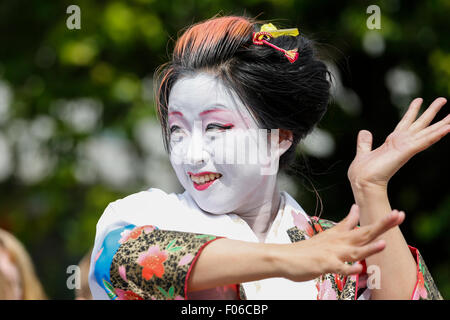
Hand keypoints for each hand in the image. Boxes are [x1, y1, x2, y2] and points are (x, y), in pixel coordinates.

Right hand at [279, 204, 404, 280]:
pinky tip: (358, 269)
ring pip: (354, 251)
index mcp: (340, 235)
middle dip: (382, 225)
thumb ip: (345, 223)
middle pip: (363, 233)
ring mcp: (332, 253)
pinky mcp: (324, 265)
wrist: (285, 257)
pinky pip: (339, 268)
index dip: (381, 220)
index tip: (398, 214)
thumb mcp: (329, 234)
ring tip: (383, 243)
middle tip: (398, 216)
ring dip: (369, 248)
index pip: (363, 225)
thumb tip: (356, 209)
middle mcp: (338, 242)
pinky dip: (348, 268)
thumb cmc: (308, 249)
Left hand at [348, 97, 448, 189]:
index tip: (419, 99)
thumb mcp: (363, 152)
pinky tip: (448, 128)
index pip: (405, 123)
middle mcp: (402, 143)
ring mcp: (406, 147)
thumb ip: (365, 142)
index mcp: (393, 142)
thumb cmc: (363, 171)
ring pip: (428, 132)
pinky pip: (424, 141)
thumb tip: (364, 132)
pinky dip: (436, 135)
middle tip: (443, 98)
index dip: (412, 111)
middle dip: (431, 111)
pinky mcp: (406, 151)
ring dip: (441, 124)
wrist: (362, 182)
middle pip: (421, 124)